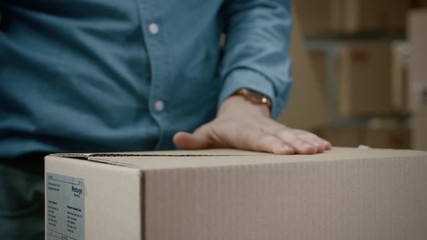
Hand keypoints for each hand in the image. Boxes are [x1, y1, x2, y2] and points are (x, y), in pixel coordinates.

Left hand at [173, 95, 331, 153]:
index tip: (283, 151)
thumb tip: (177, 139)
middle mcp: (262, 129)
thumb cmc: (222, 127)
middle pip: (279, 136)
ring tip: (322, 149)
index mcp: (242, 132)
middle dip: (294, 144)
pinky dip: (312, 139)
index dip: (269, 144)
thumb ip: (194, 139)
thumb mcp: (207, 133)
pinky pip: (300, 134)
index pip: (256, 138)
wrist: (240, 108)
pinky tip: (326, 146)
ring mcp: (275, 129)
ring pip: (293, 134)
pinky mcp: (284, 131)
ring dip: (308, 141)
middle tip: (309, 151)